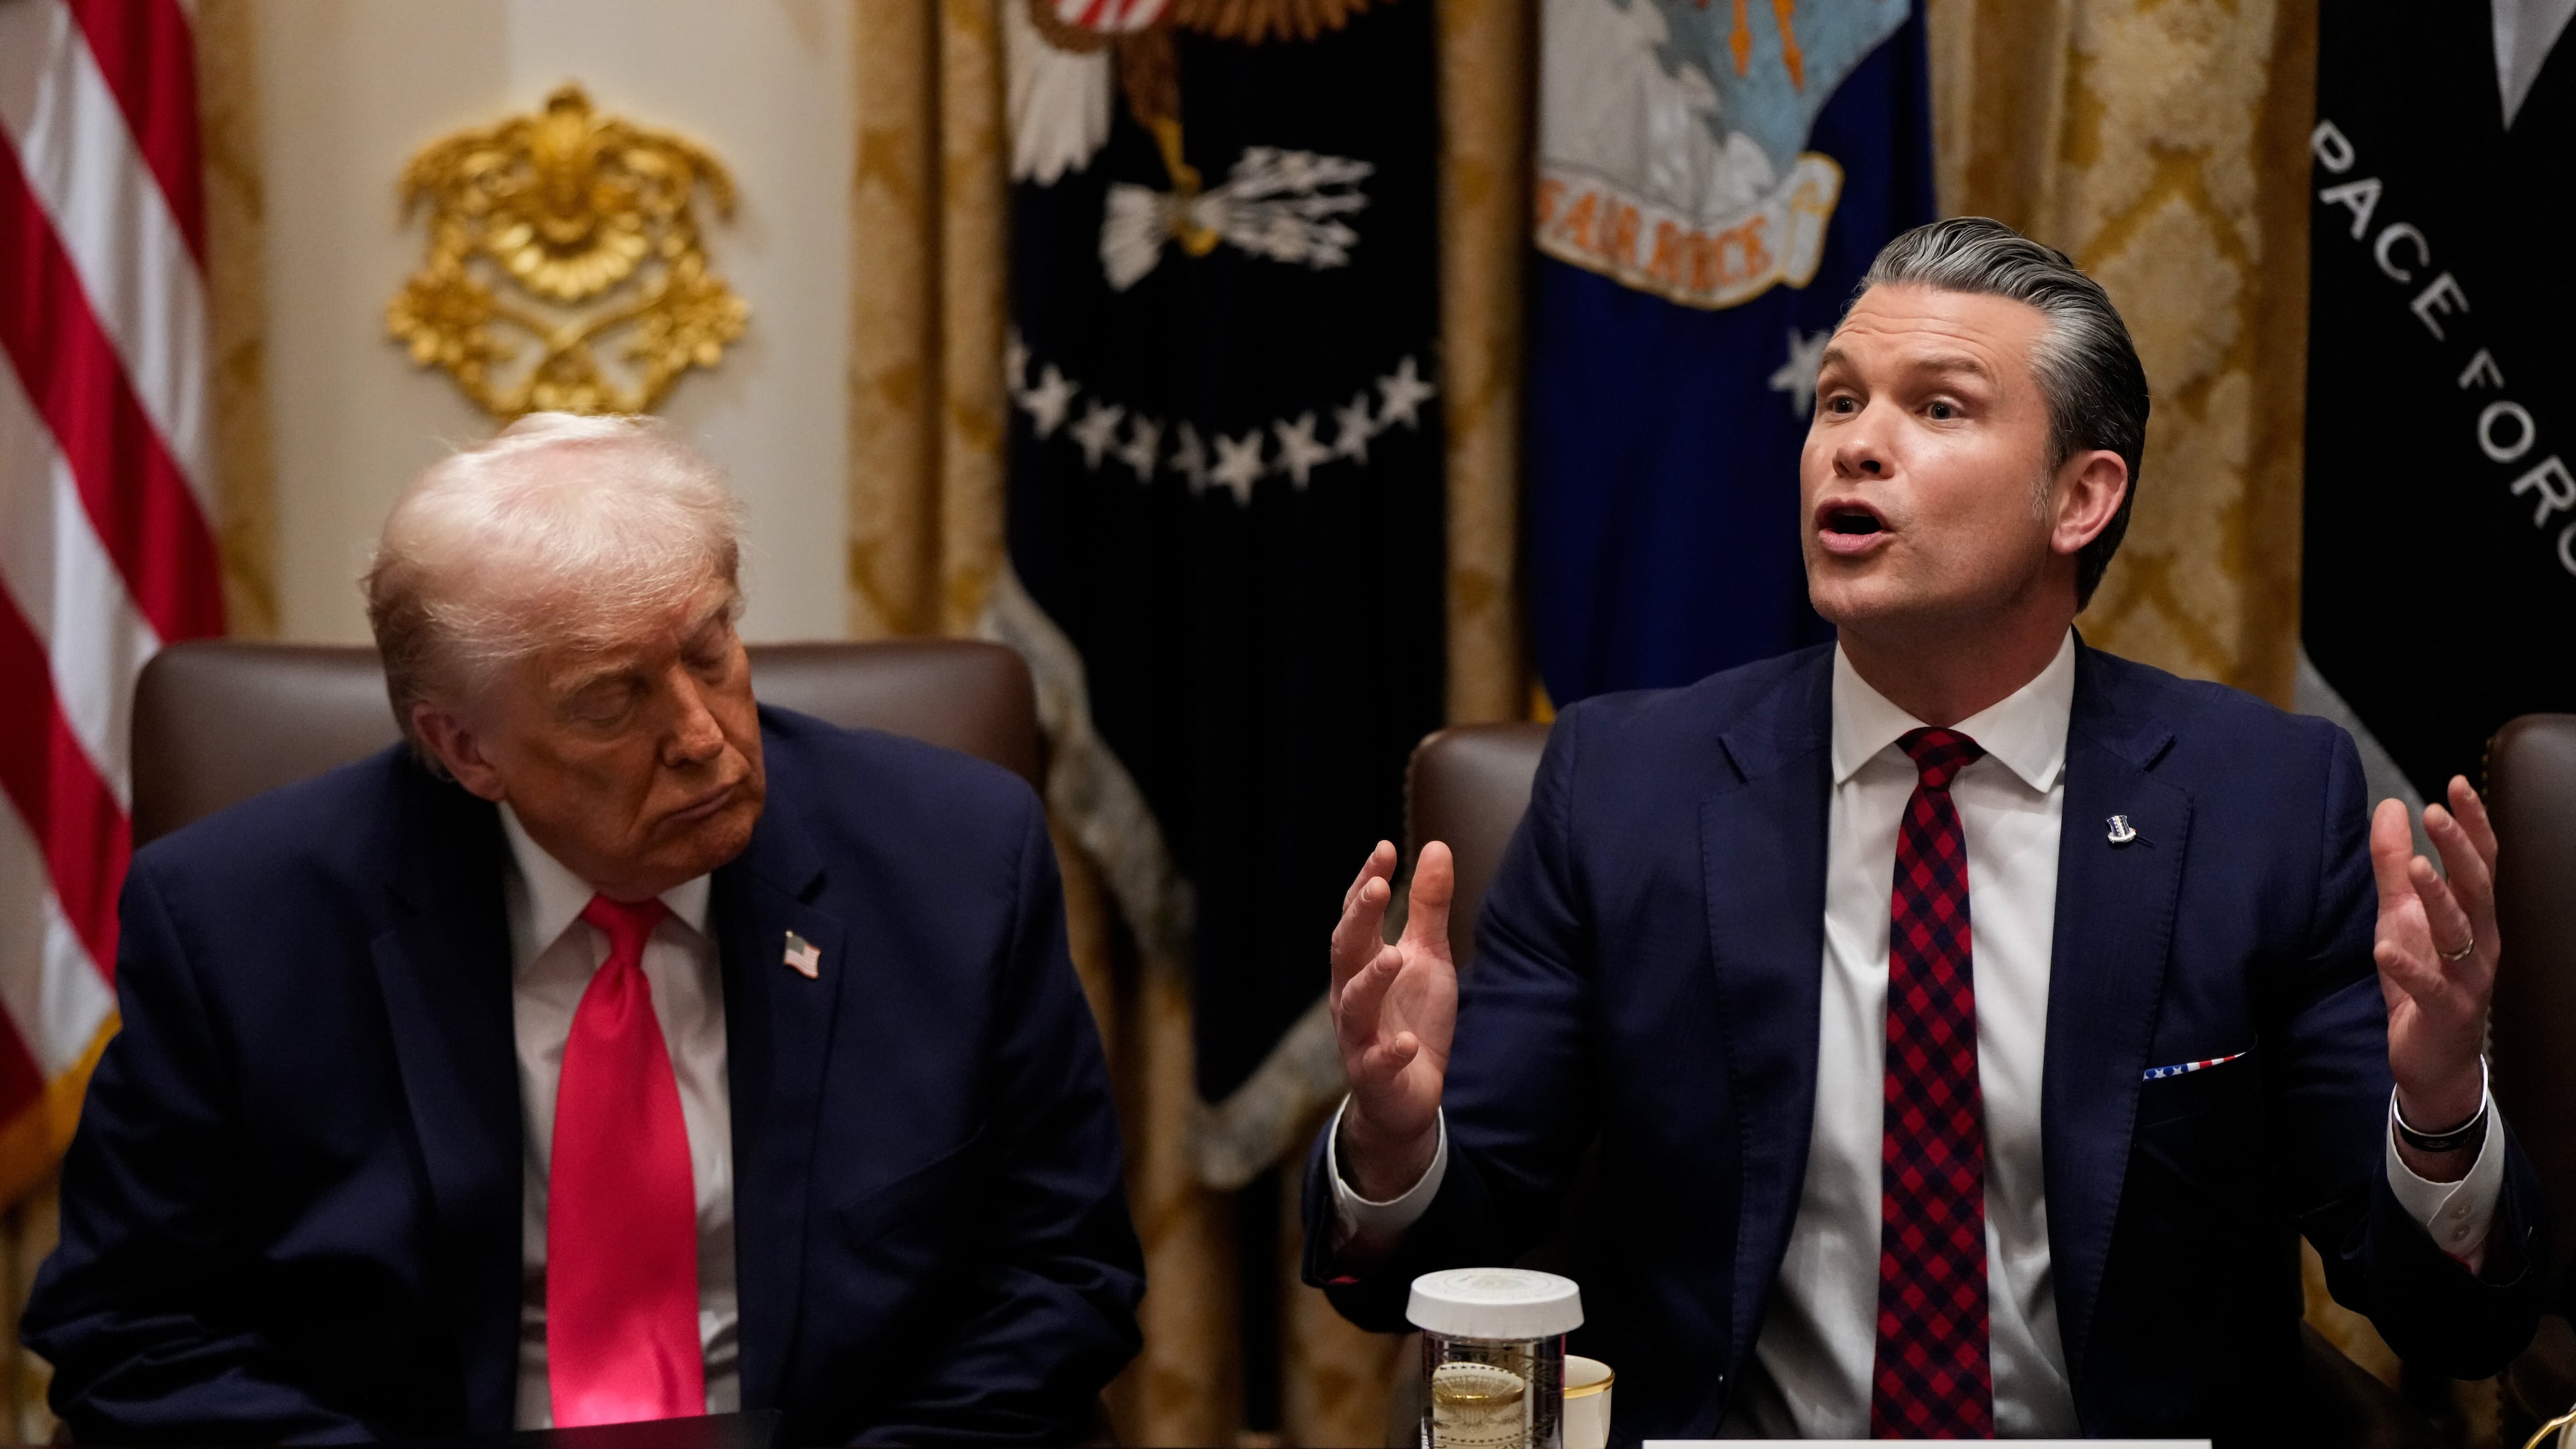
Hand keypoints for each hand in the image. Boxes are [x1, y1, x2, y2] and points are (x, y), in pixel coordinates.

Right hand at [1329, 840, 1456, 1200]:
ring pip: (1354, 1004)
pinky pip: (1377, 1062)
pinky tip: (1406, 1042)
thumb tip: (1435, 846)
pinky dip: (1391, 1051)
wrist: (1407, 1096)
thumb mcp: (1428, 958)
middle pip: (1345, 951)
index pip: (1357, 916)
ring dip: (1371, 980)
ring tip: (1394, 956)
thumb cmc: (1411, 1017)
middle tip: (1380, 886)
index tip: (1385, 850)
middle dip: (1359, 918)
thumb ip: (1429, 908)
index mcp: (1361, 964)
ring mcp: (1358, 1036)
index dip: (1367, 883)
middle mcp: (1350, 995)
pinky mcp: (1375, 1074)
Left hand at [2370, 777, 2498, 1180]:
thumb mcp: (2400, 915)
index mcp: (2473, 916)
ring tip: (2417, 865)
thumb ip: (2393, 865)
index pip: (2480, 861)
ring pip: (2458, 933)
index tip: (2457, 784)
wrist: (2431, 1057)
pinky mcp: (2445, 1011)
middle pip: (2476, 888)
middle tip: (2438, 810)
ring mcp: (2466, 978)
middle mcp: (2479, 942)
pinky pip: (2427, 987)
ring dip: (2439, 898)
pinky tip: (2384, 950)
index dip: (2472, 824)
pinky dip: (2408, 968)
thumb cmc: (2420, 978)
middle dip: (2460, 848)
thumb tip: (2390, 806)